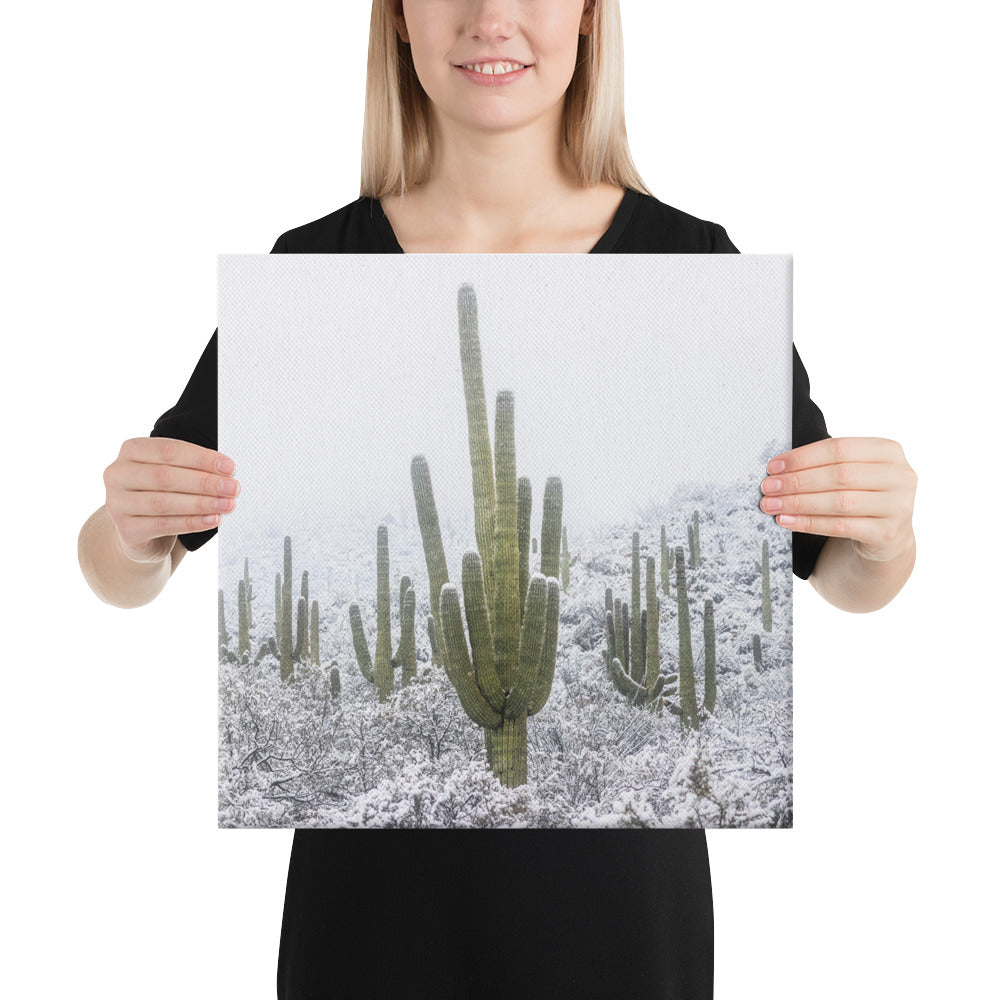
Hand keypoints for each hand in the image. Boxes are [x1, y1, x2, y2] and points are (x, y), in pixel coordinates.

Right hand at [103, 438, 238, 562]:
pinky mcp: (126, 529)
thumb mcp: (173, 474)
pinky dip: (192, 522)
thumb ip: (192, 468)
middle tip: (232, 487)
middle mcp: (118, 474)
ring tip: (227, 504)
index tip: (229, 467)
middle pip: (166, 476)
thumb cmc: (162, 494)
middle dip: (204, 482)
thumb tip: (227, 472)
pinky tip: (213, 519)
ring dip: (201, 503)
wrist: (141, 532)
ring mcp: (117, 502)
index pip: (169, 450)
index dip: (202, 458)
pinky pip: (164, 524)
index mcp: (131, 451)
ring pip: (164, 502)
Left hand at [759, 437, 916, 562]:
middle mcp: (900, 476)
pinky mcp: (888, 533)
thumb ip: (826, 464)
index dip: (803, 457)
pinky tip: (786, 521)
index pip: (840, 448)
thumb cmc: (861, 495)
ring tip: (771, 505)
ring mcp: (899, 506)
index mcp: (889, 451)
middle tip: (768, 487)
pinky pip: (840, 526)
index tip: (773, 466)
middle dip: (797, 481)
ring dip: (798, 503)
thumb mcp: (853, 473)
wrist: (887, 535)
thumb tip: (778, 469)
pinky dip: (808, 523)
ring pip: (839, 502)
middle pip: (839, 475)